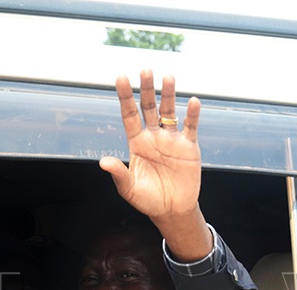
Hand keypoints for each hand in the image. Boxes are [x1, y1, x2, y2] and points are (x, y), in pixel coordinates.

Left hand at [99, 69, 211, 261]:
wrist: (172, 211)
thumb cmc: (148, 200)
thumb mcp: (129, 190)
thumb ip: (119, 174)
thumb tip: (103, 162)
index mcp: (136, 143)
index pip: (129, 115)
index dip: (125, 97)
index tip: (121, 78)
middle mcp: (153, 137)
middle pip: (149, 107)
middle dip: (147, 89)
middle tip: (145, 70)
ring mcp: (171, 140)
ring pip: (169, 112)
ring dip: (169, 95)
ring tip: (168, 77)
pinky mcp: (189, 147)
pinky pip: (190, 127)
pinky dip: (192, 115)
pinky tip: (192, 102)